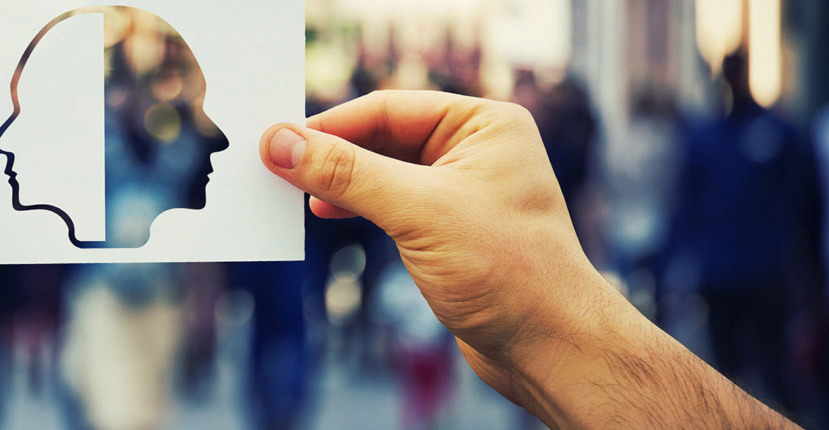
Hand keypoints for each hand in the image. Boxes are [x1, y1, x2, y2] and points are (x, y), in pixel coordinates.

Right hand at [262, 90, 601, 395]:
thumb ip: (346, 174)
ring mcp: (463, 190)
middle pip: (382, 137)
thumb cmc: (509, 271)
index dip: (331, 125)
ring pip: (383, 171)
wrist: (549, 345)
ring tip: (298, 194)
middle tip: (278, 167)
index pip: (389, 109)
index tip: (279, 141)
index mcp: (484, 124)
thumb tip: (282, 144)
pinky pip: (391, 202)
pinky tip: (328, 212)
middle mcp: (477, 150)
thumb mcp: (418, 211)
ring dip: (341, 181)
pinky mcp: (450, 228)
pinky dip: (357, 205)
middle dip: (332, 153)